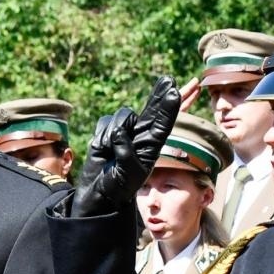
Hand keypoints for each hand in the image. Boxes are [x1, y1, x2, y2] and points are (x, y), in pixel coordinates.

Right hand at [72, 75, 179, 218]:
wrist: (98, 193)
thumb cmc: (118, 187)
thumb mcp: (128, 173)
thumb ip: (126, 152)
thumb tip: (119, 132)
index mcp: (152, 146)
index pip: (163, 123)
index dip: (169, 108)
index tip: (175, 92)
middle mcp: (141, 136)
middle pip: (152, 109)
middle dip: (160, 94)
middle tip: (168, 80)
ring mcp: (124, 132)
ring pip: (122, 116)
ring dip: (114, 131)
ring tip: (110, 151)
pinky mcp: (107, 132)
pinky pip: (105, 122)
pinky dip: (101, 134)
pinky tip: (103, 148)